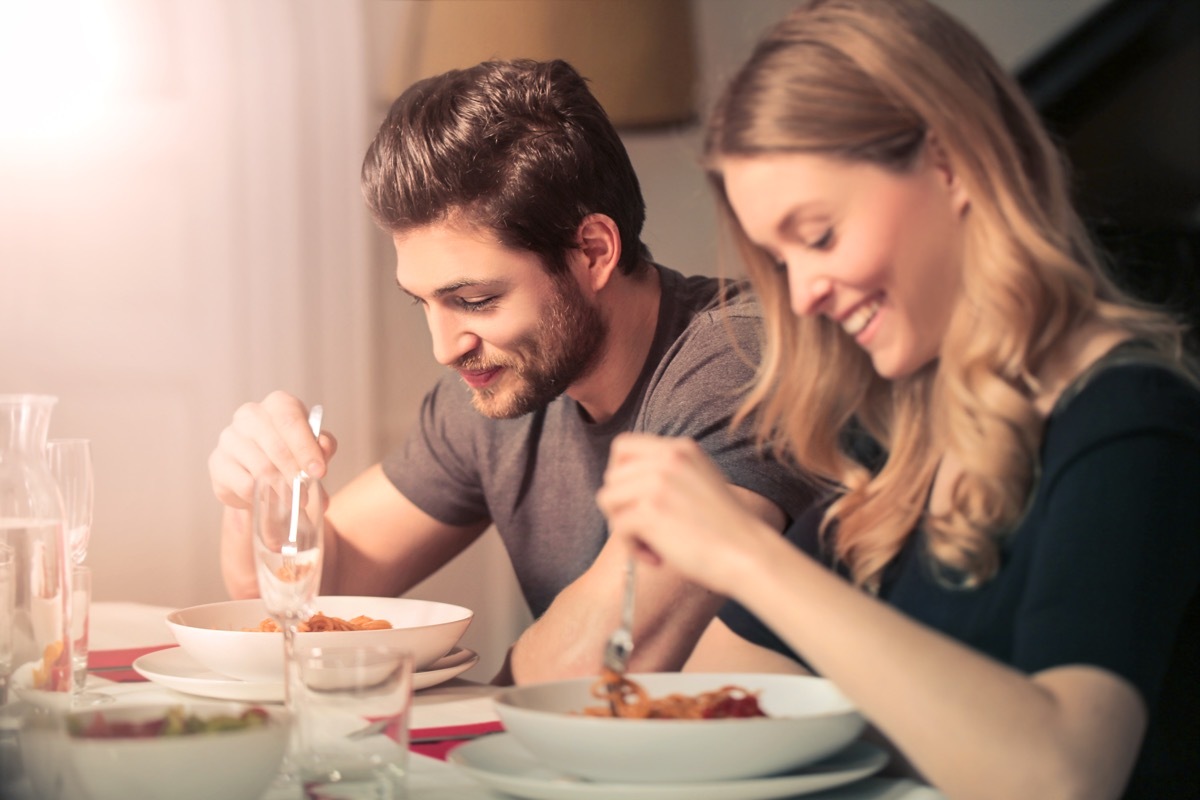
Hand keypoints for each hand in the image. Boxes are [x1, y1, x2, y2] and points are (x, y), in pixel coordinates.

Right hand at [208, 390, 336, 509]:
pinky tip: (271, 499)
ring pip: (261, 467)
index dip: (306, 448)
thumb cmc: (291, 453)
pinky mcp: (217, 463)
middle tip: (306, 495)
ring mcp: (230, 437)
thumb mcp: (313, 448)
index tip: (319, 472)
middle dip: (295, 474)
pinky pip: (245, 484)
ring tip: (293, 501)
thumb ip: (323, 446)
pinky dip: (262, 497)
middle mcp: (250, 415)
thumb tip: (324, 448)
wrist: (259, 473)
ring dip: (281, 489)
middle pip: (276, 445)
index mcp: (278, 404)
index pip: (290, 420)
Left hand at [596, 433, 777, 597]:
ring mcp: (658, 483)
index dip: (620, 474)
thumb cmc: (724, 529)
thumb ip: (668, 473)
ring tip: (653, 544)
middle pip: (612, 476)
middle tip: (648, 529)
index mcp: (680, 448)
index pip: (623, 446)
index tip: (635, 499)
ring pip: (608, 499)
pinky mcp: (650, 512)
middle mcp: (667, 458)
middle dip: (622, 506)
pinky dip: (633, 548)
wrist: (748, 554)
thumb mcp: (700, 481)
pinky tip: (658, 558)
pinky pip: (618, 528)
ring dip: (625, 527)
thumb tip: (622, 484)